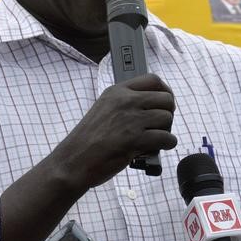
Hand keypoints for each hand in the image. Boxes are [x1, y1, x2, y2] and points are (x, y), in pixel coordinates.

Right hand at [53, 73, 176, 188]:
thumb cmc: (88, 139)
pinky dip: (166, 145)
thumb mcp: (104, 109)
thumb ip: (125, 104)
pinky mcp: (135, 140)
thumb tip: (152, 106)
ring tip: (154, 139)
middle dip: (167, 113)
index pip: (153, 80)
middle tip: (160, 126)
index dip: (164, 91)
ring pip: (167, 118)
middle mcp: (125, 101)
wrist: (73, 161)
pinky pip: (167, 138)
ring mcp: (131, 120)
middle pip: (166, 99)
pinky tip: (154, 149)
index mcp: (117, 91)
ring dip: (165, 131)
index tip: (163, 103)